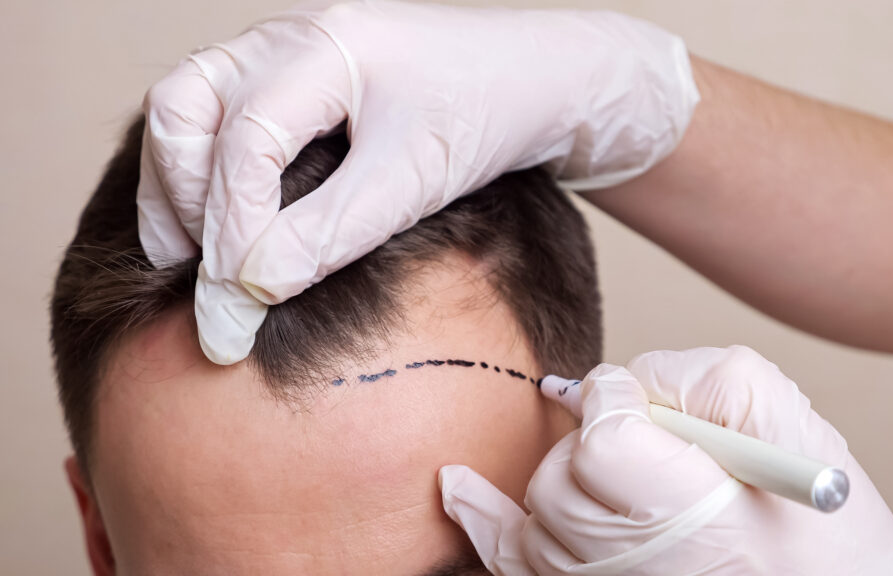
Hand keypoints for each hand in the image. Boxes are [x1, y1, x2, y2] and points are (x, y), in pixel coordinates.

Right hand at [137, 0, 699, 363]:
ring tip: (194, 264)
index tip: (233, 302)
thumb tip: (247, 290)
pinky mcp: (291, 82)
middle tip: (194, 277)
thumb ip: (331, 234)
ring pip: (186, 109)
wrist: (531, 82)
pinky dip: (204, 176)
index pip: (246, 140)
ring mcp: (283, 54)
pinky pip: (217, 118)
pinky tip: (222, 234)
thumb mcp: (412, 182)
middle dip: (182, 197)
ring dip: (180, 188)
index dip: (232, 226)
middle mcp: (288, 40)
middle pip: (182, 106)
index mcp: (325, 48)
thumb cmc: (483, 117)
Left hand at [439, 346, 892, 574]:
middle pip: (559, 481)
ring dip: (558, 479)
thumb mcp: (796, 432)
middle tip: (635, 438)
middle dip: (588, 441)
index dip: (613, 401)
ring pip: (536, 519)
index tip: (632, 397)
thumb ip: (709, 381)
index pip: (604, 441)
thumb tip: (631, 380)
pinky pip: (515, 566)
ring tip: (595, 467)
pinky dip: (484, 525)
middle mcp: (644, 569)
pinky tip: (458, 491)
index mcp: (699, 521)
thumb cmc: (832, 536)